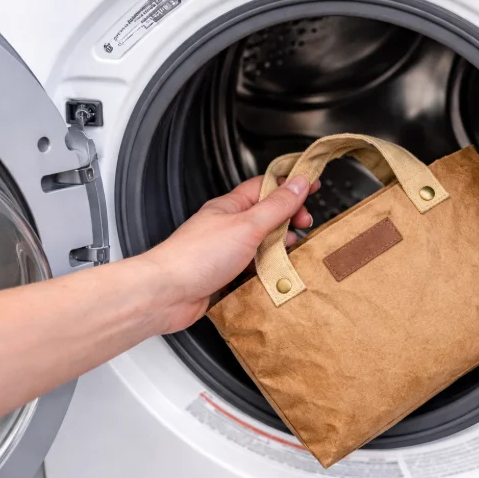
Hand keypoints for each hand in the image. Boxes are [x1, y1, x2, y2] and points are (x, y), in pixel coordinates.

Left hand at [142, 175, 318, 332]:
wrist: (166, 294)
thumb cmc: (196, 256)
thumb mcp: (248, 225)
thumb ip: (277, 205)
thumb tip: (298, 183)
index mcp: (231, 206)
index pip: (266, 186)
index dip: (291, 184)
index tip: (312, 185)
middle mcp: (228, 226)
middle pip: (268, 216)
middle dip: (289, 220)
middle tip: (304, 225)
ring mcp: (226, 252)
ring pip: (262, 245)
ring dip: (279, 248)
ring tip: (291, 252)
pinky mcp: (225, 276)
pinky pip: (254, 270)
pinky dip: (267, 272)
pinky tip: (275, 276)